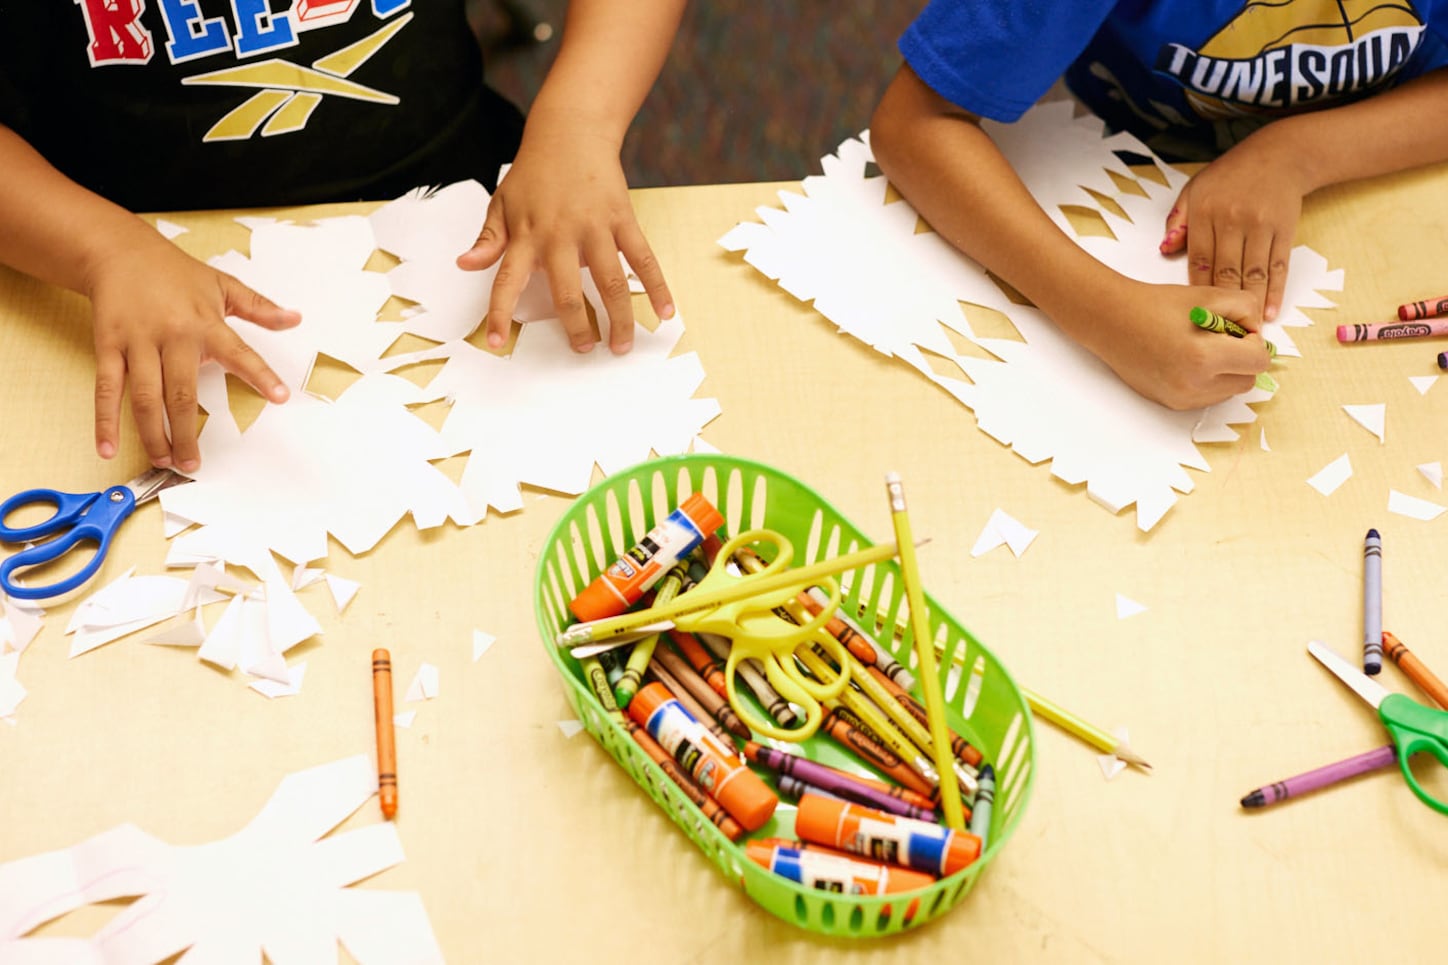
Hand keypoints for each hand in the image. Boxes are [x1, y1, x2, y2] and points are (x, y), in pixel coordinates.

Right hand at [87, 234, 298, 470]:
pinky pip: (106, 389)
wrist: (120, 252)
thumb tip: (295, 319)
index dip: (260, 375)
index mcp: (205, 323)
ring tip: (164, 461)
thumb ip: (259, 308)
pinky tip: (107, 447)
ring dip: (153, 434)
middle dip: (187, 431)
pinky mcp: (108, 347)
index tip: (279, 397)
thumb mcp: (223, 285)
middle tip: (194, 463)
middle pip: (181, 392)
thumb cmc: (175, 273)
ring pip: (145, 397)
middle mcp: (172, 336)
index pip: (239, 353)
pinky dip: (105, 420)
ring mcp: (138, 343)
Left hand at [455, 125, 672, 354]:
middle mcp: (559, 235)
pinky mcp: (622, 219)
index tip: (499, 344)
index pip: (507, 282)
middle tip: (583, 349)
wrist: (570, 132)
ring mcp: (594, 228)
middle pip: (568, 293)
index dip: (501, 315)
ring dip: (619, 319)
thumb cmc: (534, 173)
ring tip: (621, 346)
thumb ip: (488, 239)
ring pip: (611, 283)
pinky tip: (665, 312)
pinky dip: (656, 287)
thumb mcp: (502, 203)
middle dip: (577, 327)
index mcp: (526, 236)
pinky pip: (643, 259)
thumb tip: (465, 264)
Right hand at [1066, 277, 1271, 409]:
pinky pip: (1207, 397)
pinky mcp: (1172, 403)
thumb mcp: (1209, 295)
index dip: (1253, 341)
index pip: (1259, 361)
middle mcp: (1194, 385)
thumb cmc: (1157, 305)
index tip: (1236, 329)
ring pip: (1229, 391)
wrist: (1113, 321)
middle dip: (1241, 359)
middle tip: (1220, 339)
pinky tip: (1187, 361)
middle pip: (1248, 380)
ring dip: (1226, 372)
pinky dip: (1207, 381)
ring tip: (1200, 349)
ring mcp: (1182, 398)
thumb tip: (1258, 333)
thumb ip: (1247, 309)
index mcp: (1205, 357)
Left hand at [1159, 136, 1307, 322]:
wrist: (1279, 155)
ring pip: (1252, 273)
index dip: (1197, 289)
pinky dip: (1274, 292)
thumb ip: (1178, 221)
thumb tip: (1164, 251)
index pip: (1198, 259)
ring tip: (1245, 331)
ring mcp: (1261, 225)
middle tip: (1218, 332)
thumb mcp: (1195, 189)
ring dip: (1248, 305)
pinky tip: (1269, 312)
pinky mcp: (1284, 230)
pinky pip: (1278, 266)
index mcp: (1206, 212)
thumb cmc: (1231, 175)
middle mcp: (1233, 220)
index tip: (1194, 313)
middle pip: (1225, 271)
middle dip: (1222, 305)